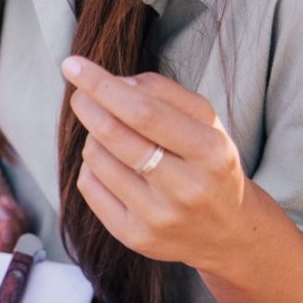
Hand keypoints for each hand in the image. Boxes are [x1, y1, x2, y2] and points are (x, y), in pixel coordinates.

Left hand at [62, 56, 253, 272]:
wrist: (229, 232)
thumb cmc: (211, 165)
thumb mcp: (207, 123)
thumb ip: (165, 93)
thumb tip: (115, 82)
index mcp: (211, 153)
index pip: (144, 112)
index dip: (102, 85)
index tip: (73, 65)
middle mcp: (186, 188)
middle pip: (115, 135)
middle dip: (88, 105)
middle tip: (79, 94)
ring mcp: (157, 217)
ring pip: (97, 159)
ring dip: (93, 137)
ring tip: (111, 136)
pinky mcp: (134, 236)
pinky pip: (90, 187)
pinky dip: (91, 166)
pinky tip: (111, 166)